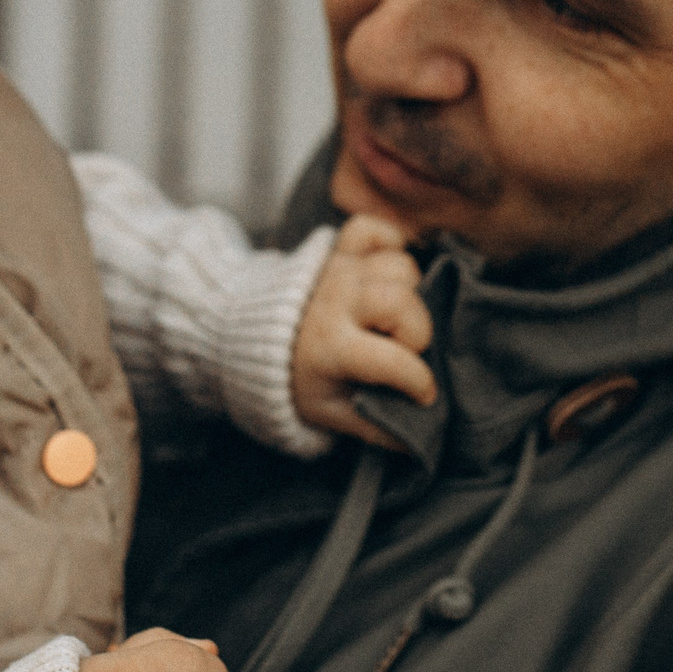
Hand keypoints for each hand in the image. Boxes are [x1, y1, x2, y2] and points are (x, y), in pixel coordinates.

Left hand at [291, 216, 435, 450]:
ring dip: (408, 291)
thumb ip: (372, 426)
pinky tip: (388, 270)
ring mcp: (339, 270)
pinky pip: (373, 228)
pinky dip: (389, 241)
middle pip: (401, 300)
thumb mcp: (328, 411)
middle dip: (418, 330)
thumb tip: (416, 442)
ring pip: (399, 265)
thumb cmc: (297, 377)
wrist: (249, 337)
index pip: (394, 361)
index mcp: (332, 346)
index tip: (423, 394)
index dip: (420, 382)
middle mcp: (337, 301)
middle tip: (406, 349)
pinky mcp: (338, 249)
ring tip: (393, 316)